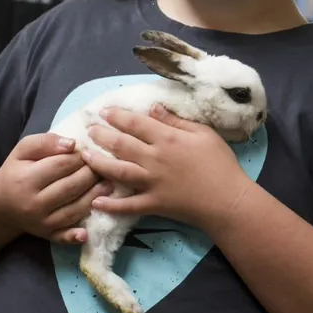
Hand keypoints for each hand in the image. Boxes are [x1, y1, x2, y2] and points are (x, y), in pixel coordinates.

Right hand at [0, 132, 112, 244]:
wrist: (1, 204)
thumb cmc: (17, 171)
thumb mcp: (23, 150)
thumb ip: (46, 142)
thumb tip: (72, 144)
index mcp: (26, 179)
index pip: (62, 165)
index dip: (80, 156)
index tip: (89, 151)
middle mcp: (34, 203)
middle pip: (72, 186)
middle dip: (92, 174)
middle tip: (104, 166)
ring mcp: (41, 222)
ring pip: (74, 209)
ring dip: (95, 196)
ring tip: (109, 184)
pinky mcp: (47, 235)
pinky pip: (64, 236)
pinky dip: (76, 236)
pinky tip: (87, 232)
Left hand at [80, 104, 251, 232]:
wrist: (227, 200)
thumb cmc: (220, 163)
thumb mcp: (203, 133)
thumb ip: (176, 121)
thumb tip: (153, 107)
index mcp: (167, 139)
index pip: (136, 124)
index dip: (118, 116)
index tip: (104, 111)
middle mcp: (154, 159)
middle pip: (121, 145)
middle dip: (102, 135)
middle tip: (88, 129)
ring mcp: (151, 183)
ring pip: (118, 171)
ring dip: (99, 163)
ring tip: (85, 156)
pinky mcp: (153, 204)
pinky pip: (127, 205)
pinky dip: (110, 205)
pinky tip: (95, 202)